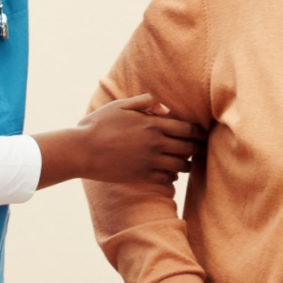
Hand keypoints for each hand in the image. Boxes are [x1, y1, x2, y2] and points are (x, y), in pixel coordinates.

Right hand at [34, 94, 200, 187]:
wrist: (81, 150)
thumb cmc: (99, 125)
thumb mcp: (121, 106)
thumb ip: (146, 103)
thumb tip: (167, 110)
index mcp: (153, 124)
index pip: (187, 129)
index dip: (198, 132)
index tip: (201, 134)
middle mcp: (156, 143)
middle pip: (188, 148)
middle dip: (197, 148)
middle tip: (200, 149)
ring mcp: (150, 161)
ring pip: (181, 165)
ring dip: (186, 164)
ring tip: (186, 163)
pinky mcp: (142, 176)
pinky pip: (167, 179)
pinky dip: (172, 177)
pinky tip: (170, 173)